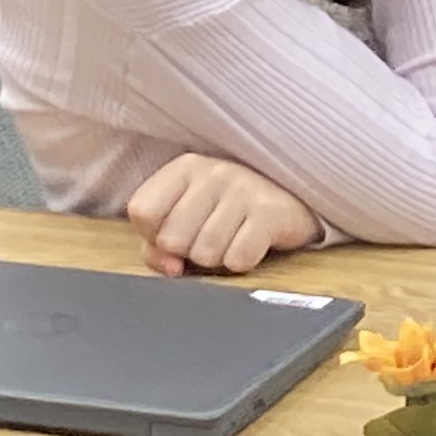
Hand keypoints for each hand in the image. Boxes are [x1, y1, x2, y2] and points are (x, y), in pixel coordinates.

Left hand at [122, 151, 319, 274]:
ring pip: (204, 254)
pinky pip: (238, 259)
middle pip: (172, 240)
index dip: (154, 235)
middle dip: (189, 251)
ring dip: (218, 258)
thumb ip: (159, 244)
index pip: (142, 211)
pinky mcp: (270, 213)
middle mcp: (213, 172)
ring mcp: (243, 189)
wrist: (294, 198)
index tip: (179, 231)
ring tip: (233, 237)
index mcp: (185, 167)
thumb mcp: (189, 215)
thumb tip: (170, 267)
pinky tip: (252, 243)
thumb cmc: (233, 209)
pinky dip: (243, 262)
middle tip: (212, 235)